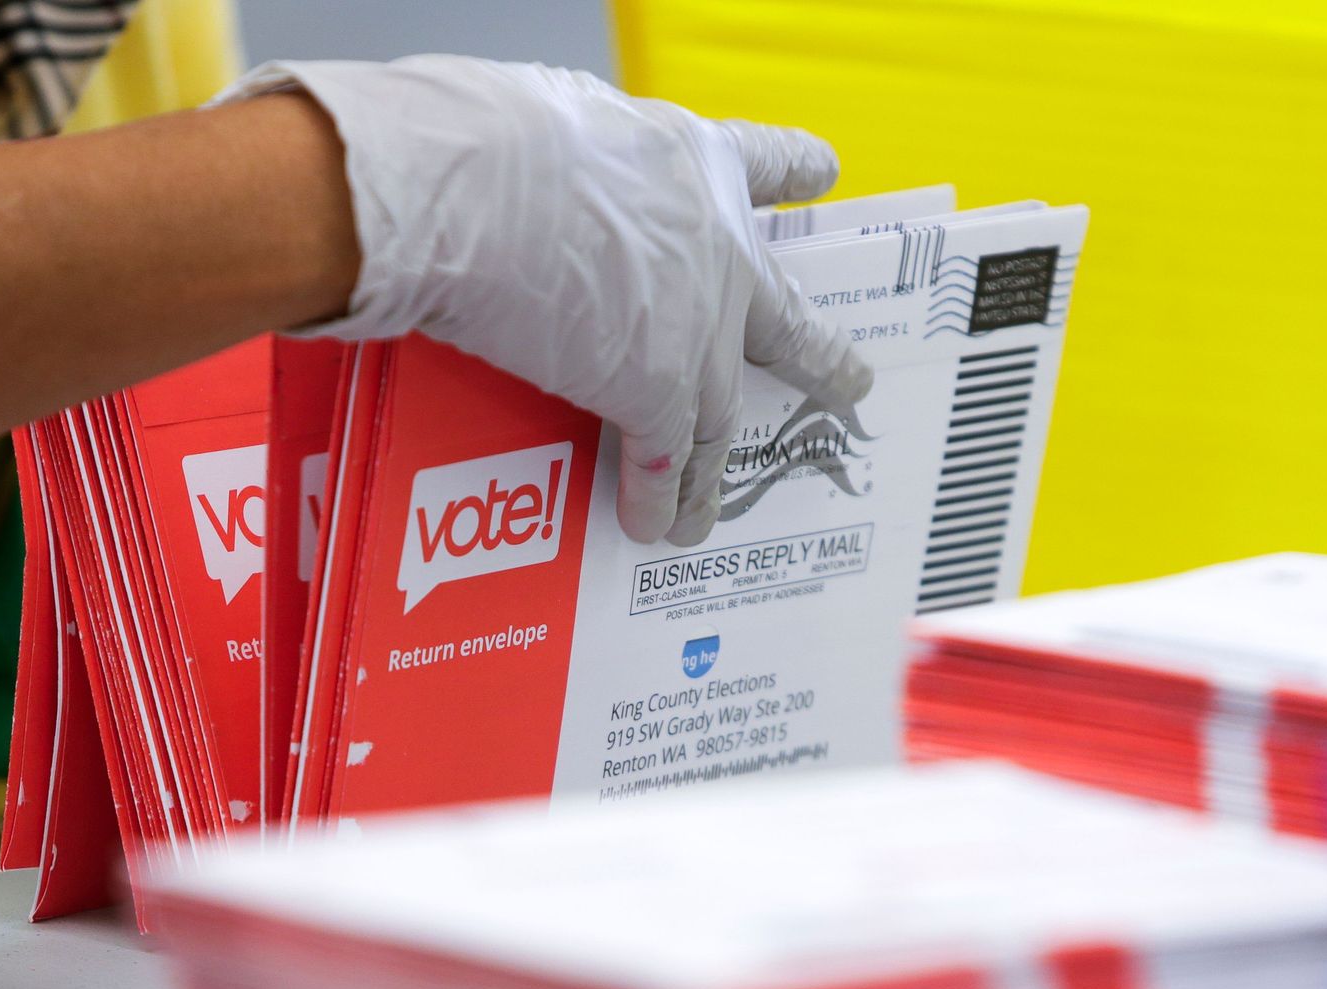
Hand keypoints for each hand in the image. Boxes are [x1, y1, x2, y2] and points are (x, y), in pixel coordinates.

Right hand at [217, 56, 871, 545]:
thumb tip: (536, 186)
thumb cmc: (492, 138)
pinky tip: (655, 525)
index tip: (824, 172)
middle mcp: (715, 247)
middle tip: (849, 380)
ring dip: (718, 468)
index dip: (790, 169)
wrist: (478, 190)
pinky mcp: (657, 390)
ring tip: (717, 506)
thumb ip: (577, 166)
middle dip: (815, 356)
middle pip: (780, 315)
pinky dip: (659, 497)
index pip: (757, 159)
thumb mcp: (555, 125)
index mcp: (689, 161)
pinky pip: (665, 459)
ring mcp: (697, 329)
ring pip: (724, 413)